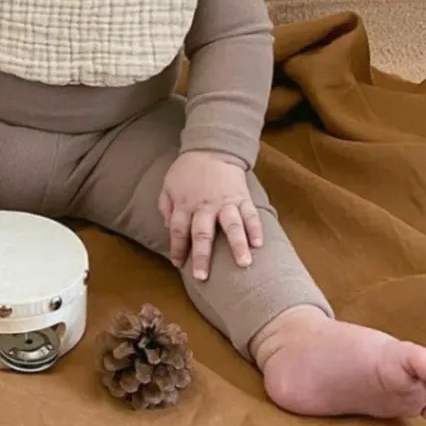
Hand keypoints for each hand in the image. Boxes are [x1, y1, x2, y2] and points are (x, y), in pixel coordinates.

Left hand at [158, 150, 262, 280]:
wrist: (211, 149)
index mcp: (185, 203)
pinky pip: (251, 214)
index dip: (178, 248)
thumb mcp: (168, 185)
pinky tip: (259, 244)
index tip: (179, 264)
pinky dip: (255, 229)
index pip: (179, 231)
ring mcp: (226, 202)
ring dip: (237, 245)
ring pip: (232, 225)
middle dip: (202, 256)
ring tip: (244, 264)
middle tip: (202, 277)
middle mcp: (205, 205)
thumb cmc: (188, 170)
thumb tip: (168, 229)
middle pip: (203, 233)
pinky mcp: (242, 197)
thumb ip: (166, 207)